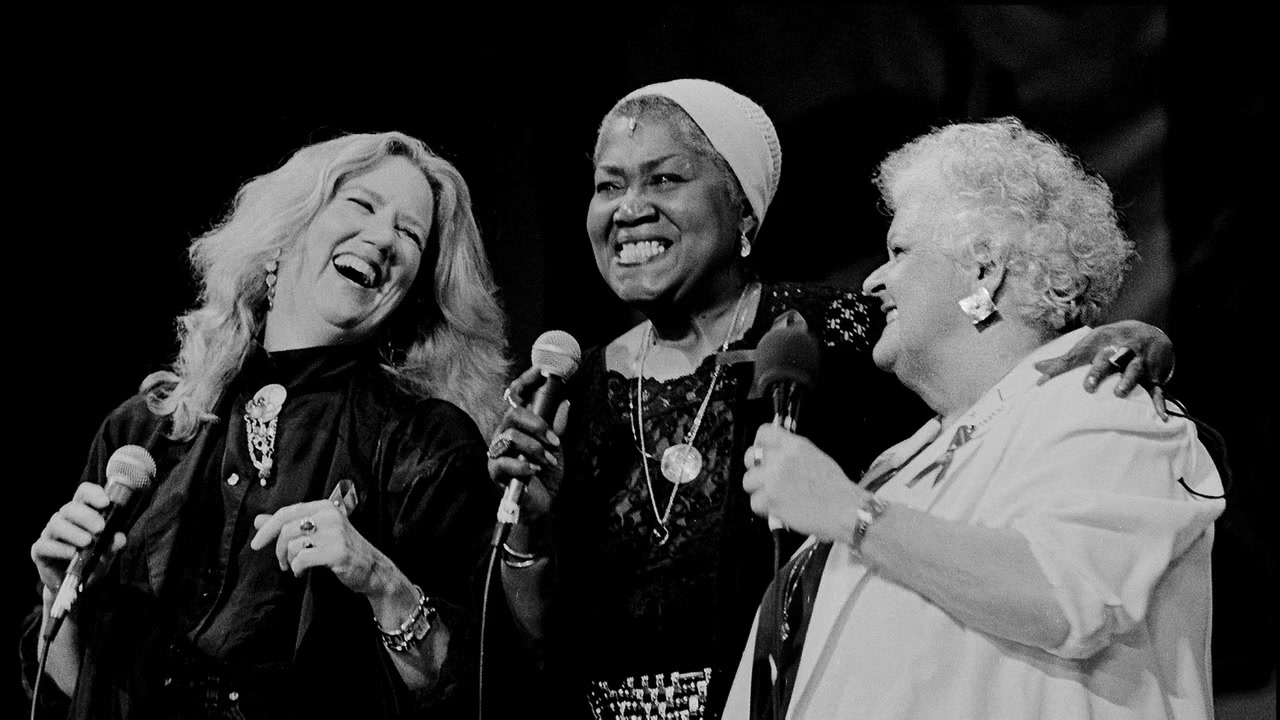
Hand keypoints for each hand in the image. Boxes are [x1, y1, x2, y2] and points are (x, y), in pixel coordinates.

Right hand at [31, 482, 126, 591]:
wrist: (76, 587)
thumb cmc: (93, 563)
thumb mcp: (108, 555)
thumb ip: (114, 546)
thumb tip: (119, 537)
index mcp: (82, 513)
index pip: (83, 493)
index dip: (93, 493)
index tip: (106, 502)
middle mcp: (64, 520)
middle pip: (70, 508)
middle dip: (86, 516)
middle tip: (100, 528)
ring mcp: (50, 534)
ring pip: (57, 524)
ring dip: (73, 532)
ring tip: (87, 542)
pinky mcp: (39, 551)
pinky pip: (45, 545)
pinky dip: (59, 549)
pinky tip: (72, 554)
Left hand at [250, 499, 384, 595]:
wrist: (373, 569)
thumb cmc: (343, 549)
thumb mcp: (317, 532)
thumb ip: (288, 525)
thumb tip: (258, 520)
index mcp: (324, 507)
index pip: (286, 512)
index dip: (267, 528)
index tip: (256, 543)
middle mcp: (330, 515)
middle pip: (286, 529)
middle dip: (277, 549)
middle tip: (281, 562)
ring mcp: (334, 533)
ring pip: (292, 544)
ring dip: (288, 561)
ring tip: (295, 567)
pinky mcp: (336, 552)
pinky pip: (302, 559)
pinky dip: (297, 569)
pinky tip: (302, 572)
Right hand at [487, 366, 569, 524]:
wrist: (541, 505)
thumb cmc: (545, 474)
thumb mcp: (556, 448)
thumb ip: (558, 426)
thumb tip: (565, 402)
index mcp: (518, 425)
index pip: (516, 397)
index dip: (527, 381)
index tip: (542, 370)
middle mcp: (504, 434)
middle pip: (512, 414)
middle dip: (537, 424)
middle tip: (554, 440)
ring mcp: (498, 452)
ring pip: (510, 436)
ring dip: (535, 448)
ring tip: (550, 460)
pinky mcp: (495, 472)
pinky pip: (505, 462)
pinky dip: (525, 465)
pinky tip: (536, 471)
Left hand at [742, 424, 866, 542]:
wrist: (846, 510)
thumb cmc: (836, 488)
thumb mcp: (816, 457)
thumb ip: (792, 453)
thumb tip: (775, 455)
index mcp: (794, 445)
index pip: (763, 432)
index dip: (760, 444)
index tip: (762, 453)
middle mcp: (781, 459)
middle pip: (750, 457)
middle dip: (755, 469)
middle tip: (765, 479)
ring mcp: (774, 479)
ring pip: (748, 482)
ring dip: (759, 491)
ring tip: (776, 497)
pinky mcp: (771, 500)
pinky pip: (755, 503)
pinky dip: (765, 509)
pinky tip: (780, 509)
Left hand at [1033, 319, 1173, 419]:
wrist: (1151, 331)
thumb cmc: (1110, 342)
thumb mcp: (1088, 345)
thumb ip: (1064, 360)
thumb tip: (1035, 368)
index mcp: (1100, 343)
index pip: (1077, 355)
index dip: (1060, 368)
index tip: (1044, 382)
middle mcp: (1119, 350)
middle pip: (1109, 358)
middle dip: (1099, 370)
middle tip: (1088, 386)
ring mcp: (1138, 362)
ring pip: (1134, 369)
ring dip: (1127, 380)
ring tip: (1119, 393)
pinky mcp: (1154, 375)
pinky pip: (1158, 389)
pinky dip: (1159, 403)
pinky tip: (1161, 417)